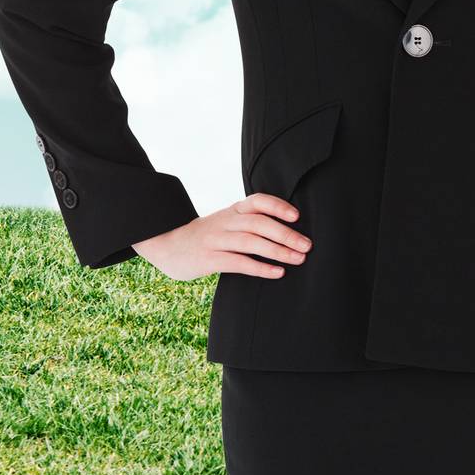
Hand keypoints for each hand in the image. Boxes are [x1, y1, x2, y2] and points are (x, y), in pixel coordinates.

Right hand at [131, 194, 311, 281]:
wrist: (166, 244)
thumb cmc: (206, 234)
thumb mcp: (226, 220)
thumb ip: (249, 221)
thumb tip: (286, 228)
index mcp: (233, 210)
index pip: (258, 201)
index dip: (278, 206)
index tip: (297, 215)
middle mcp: (226, 221)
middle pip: (260, 224)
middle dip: (286, 234)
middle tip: (308, 245)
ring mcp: (216, 240)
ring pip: (251, 243)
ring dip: (278, 251)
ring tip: (298, 259)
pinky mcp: (209, 260)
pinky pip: (238, 263)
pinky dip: (260, 268)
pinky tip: (277, 273)